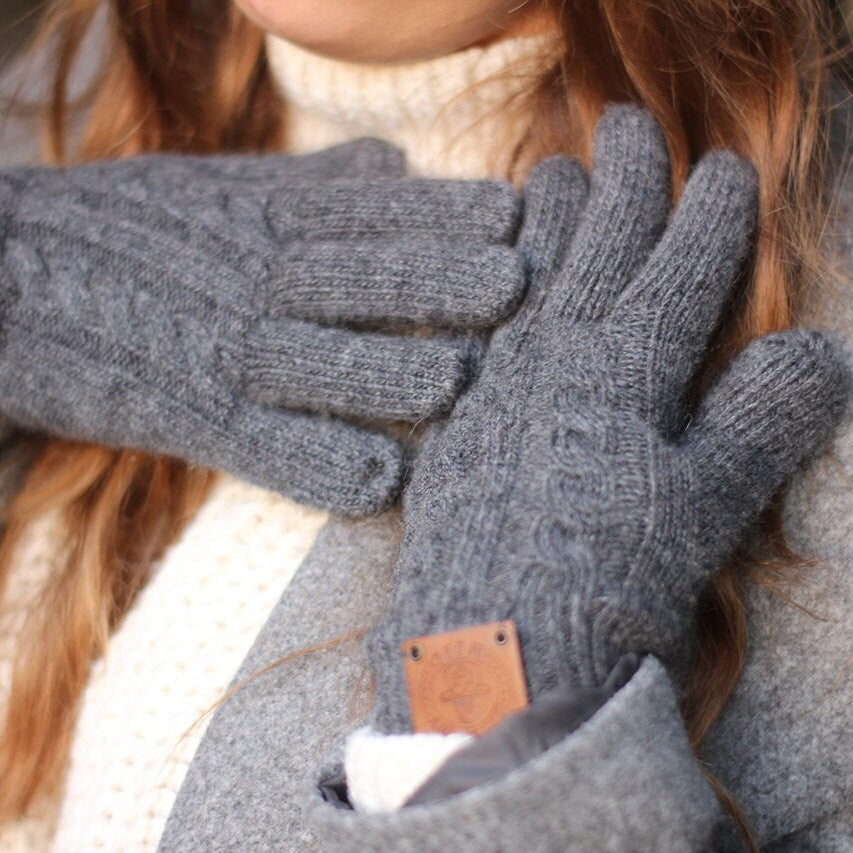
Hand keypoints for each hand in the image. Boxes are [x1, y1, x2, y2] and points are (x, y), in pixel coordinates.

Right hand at [0, 138, 524, 514]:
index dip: (445, 211)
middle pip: (358, 279)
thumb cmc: (138, 233)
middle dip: (438, 280)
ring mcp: (223, 352)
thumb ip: (315, 180)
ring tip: (458, 382)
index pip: (372, 210)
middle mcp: (253, 282)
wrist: (10, 279)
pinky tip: (380, 482)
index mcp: (266, 220)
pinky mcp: (191, 416)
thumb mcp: (224, 188)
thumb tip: (397, 159)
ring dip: (391, 373)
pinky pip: (264, 449)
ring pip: (320, 363)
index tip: (513, 215)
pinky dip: (319, 467)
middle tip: (514, 287)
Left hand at [364, 106, 848, 737]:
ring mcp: (494, 387)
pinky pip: (478, 327)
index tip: (724, 171)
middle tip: (627, 124)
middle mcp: (552, 363)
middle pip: (596, 253)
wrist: (488, 646)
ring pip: (527, 279)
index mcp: (624, 374)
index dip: (708, 219)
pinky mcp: (455, 420)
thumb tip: (820, 352)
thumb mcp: (705, 510)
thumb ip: (759, 423)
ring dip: (546, 219)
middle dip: (621, 184)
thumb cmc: (604, 585)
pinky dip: (491, 288)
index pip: (678, 273)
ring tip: (552, 165)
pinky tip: (493, 278)